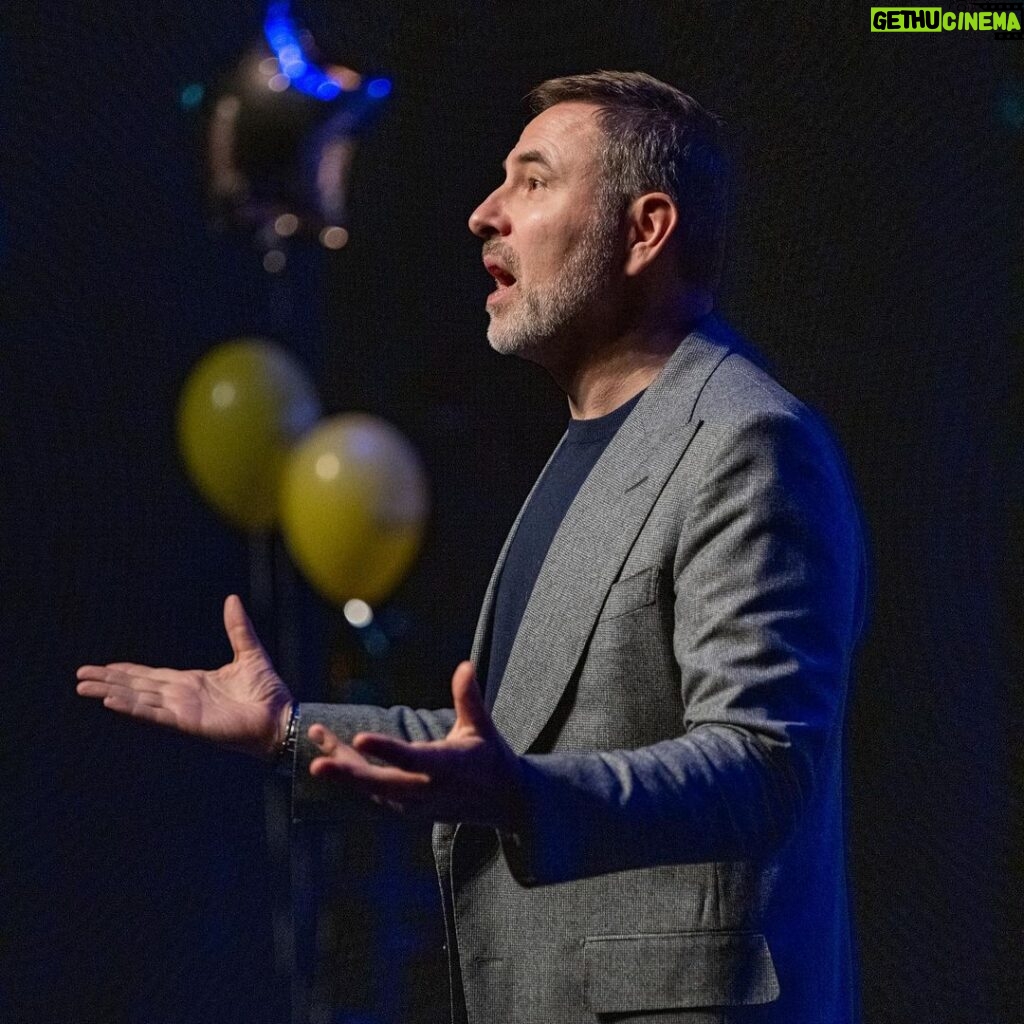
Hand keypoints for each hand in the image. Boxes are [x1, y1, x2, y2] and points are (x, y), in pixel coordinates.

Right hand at [76, 594, 293, 759]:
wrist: (280, 717)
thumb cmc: (268, 692)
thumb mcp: (249, 652)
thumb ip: (238, 628)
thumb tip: (231, 598)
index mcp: (193, 682)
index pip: (152, 676)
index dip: (128, 671)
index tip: (105, 666)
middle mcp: (182, 697)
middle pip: (138, 686)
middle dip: (110, 681)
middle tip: (80, 676)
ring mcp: (183, 711)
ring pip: (139, 699)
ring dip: (112, 692)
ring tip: (85, 687)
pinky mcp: (189, 723)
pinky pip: (155, 714)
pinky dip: (133, 707)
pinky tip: (112, 701)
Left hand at [307, 662, 525, 828]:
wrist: (504, 802)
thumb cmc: (492, 757)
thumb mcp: (483, 727)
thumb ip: (469, 698)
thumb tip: (464, 666)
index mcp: (448, 766)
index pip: (413, 759)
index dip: (387, 750)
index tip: (361, 738)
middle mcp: (428, 789)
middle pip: (382, 784)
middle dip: (348, 774)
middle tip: (317, 763)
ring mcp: (416, 804)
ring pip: (372, 789)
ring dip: (344, 769)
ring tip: (318, 742)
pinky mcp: (408, 810)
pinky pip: (374, 794)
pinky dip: (353, 777)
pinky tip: (334, 754)